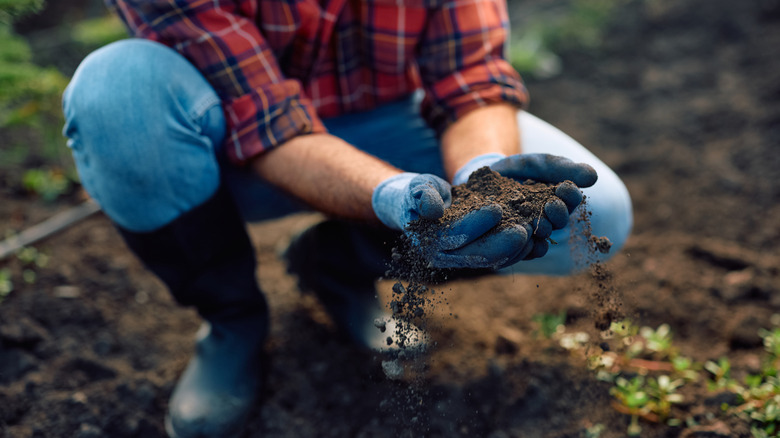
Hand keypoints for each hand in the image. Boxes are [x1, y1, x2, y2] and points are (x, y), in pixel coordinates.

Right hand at [372, 173, 530, 268]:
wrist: (421, 207)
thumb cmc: (417, 195)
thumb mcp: (416, 188)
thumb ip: (422, 196)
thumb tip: (432, 210)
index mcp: (431, 241)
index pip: (456, 235)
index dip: (475, 223)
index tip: (496, 208)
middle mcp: (447, 257)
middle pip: (479, 254)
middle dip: (504, 244)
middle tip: (525, 230)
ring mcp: (463, 259)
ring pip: (493, 260)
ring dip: (515, 250)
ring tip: (535, 234)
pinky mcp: (478, 256)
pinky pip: (501, 258)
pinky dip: (518, 251)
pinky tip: (535, 238)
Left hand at [454, 153, 597, 259]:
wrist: (485, 179)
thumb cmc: (517, 171)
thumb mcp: (538, 163)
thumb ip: (562, 168)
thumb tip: (594, 176)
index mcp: (560, 200)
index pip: (572, 200)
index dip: (571, 196)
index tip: (564, 187)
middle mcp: (549, 219)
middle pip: (559, 222)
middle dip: (558, 215)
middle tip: (550, 206)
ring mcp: (531, 231)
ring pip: (543, 237)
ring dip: (543, 231)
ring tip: (539, 224)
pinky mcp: (513, 241)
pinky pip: (524, 250)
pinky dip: (526, 248)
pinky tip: (526, 242)